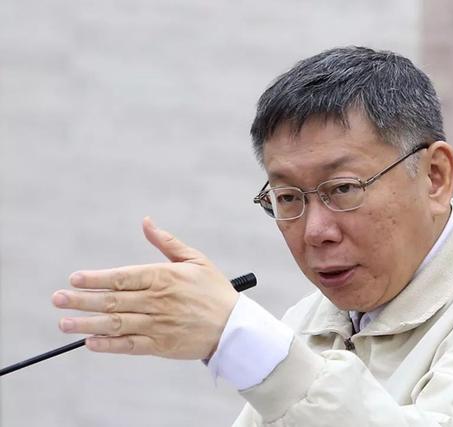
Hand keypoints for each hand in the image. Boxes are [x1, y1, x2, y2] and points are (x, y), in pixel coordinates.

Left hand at [52, 217, 238, 359]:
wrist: (234, 326)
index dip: (96, 278)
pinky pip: (129, 346)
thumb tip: (145, 222)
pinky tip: (90, 343)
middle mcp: (157, 301)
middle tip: (58, 299)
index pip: (122, 276)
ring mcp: (158, 325)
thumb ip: (166, 242)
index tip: (75, 278)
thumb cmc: (214, 290)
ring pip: (116, 324)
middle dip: (81, 300)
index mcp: (164, 277)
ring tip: (64, 323)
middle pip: (112, 300)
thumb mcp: (195, 259)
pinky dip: (108, 345)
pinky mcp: (161, 345)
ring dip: (87, 324)